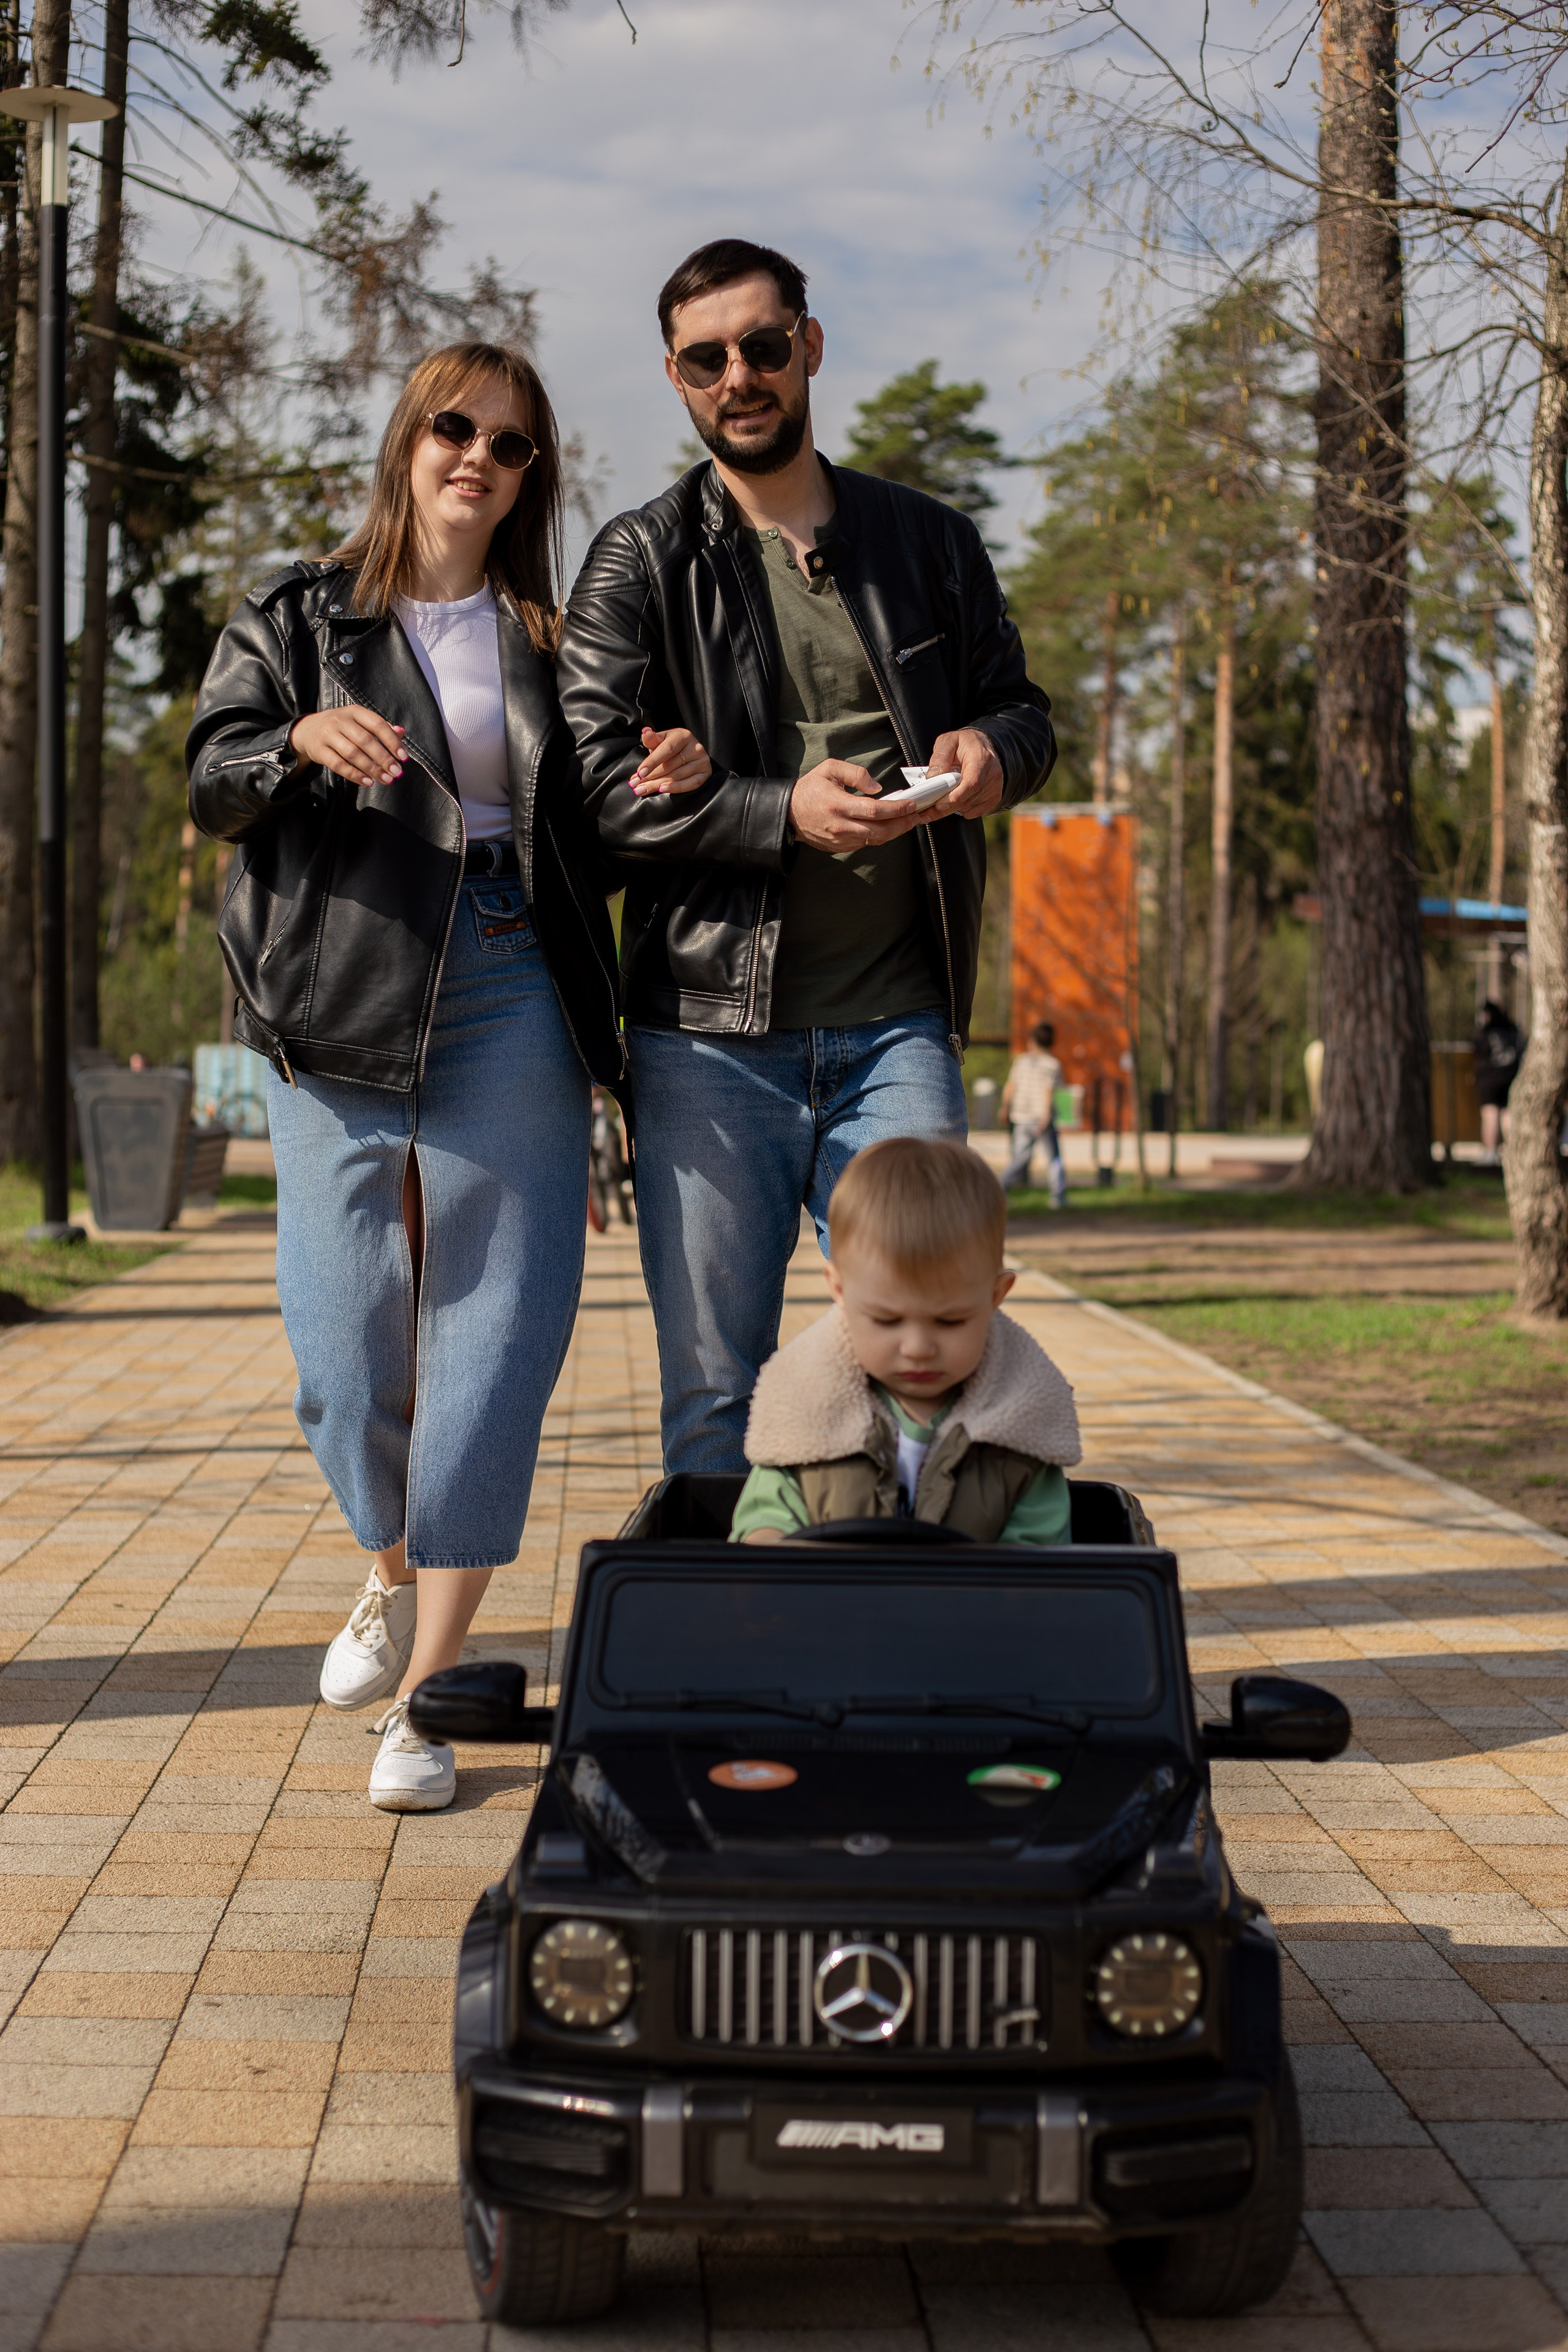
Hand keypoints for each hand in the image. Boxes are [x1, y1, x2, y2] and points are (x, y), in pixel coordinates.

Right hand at [290, 707, 404, 786]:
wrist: (307, 730)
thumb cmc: (340, 727)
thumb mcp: (359, 721)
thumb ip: (380, 728)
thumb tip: (401, 732)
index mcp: (354, 712)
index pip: (377, 725)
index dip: (392, 741)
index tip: (403, 757)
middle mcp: (340, 721)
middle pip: (365, 741)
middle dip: (384, 759)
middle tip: (397, 773)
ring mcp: (328, 735)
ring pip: (352, 754)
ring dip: (372, 769)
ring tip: (386, 779)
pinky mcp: (319, 750)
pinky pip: (338, 765)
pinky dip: (354, 775)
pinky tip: (367, 782)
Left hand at [628, 724, 710, 795]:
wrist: (688, 755)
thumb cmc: (670, 748)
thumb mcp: (661, 741)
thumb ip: (652, 740)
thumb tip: (645, 733)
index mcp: (683, 735)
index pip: (666, 749)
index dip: (652, 761)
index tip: (639, 773)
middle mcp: (695, 747)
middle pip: (670, 765)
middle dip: (650, 777)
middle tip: (635, 785)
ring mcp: (702, 761)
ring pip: (677, 776)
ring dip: (657, 785)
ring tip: (642, 790)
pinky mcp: (706, 773)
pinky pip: (691, 784)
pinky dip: (676, 788)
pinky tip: (662, 790)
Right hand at [788, 759, 921, 852]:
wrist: (789, 813)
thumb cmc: (810, 788)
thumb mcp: (830, 768)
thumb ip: (856, 774)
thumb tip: (877, 788)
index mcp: (838, 805)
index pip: (874, 811)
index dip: (896, 809)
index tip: (911, 804)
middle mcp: (840, 826)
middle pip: (880, 831)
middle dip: (902, 824)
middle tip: (916, 816)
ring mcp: (840, 840)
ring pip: (875, 840)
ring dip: (894, 832)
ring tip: (907, 821)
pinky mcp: (840, 848)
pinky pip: (865, 843)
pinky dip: (879, 835)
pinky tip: (888, 826)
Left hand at [920, 726, 1002, 820]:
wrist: (982, 745)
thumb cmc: (965, 743)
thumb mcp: (948, 741)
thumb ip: (940, 757)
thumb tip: (932, 776)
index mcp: (981, 758)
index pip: (972, 783)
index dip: (955, 797)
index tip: (939, 804)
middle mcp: (992, 774)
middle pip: (968, 799)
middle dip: (946, 806)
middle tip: (927, 811)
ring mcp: (995, 787)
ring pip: (969, 807)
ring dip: (951, 808)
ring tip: (939, 799)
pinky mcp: (994, 796)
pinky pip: (974, 811)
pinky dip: (961, 809)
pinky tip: (955, 798)